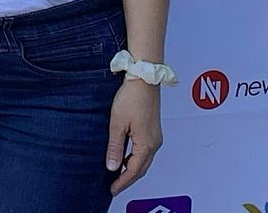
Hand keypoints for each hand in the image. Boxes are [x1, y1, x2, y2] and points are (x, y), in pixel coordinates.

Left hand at [105, 79, 161, 194]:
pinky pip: (145, 151)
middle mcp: (155, 142)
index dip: (122, 182)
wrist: (144, 77)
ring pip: (144, 160)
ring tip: (117, 174)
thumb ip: (115, 147)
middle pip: (141, 168)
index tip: (112, 190)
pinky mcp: (153, 129)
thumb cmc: (131, 97)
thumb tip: (112, 167)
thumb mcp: (117, 123)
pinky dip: (135, 158)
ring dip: (132, 168)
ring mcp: (156, 136)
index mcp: (147, 144)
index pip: (134, 171)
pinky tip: (125, 157)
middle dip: (128, 179)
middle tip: (114, 186)